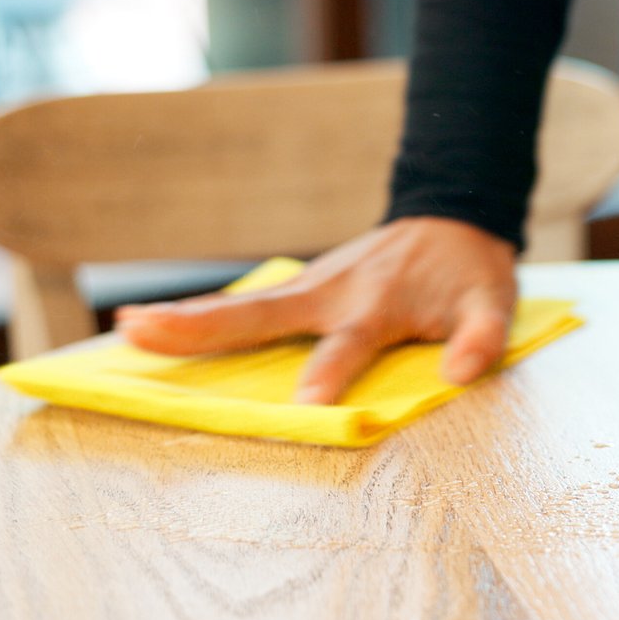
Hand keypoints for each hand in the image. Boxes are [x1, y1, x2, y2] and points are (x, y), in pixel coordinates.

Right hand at [114, 217, 517, 403]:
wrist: (452, 216)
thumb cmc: (470, 271)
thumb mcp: (494, 302)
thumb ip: (482, 338)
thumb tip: (461, 374)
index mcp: (379, 304)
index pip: (349, 344)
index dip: (329, 373)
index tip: (304, 403)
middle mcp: (332, 293)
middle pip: (261, 314)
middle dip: (205, 328)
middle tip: (145, 334)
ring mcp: (310, 288)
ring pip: (241, 307)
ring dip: (184, 319)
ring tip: (124, 329)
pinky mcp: (301, 290)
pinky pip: (245, 308)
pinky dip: (198, 316)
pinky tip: (148, 329)